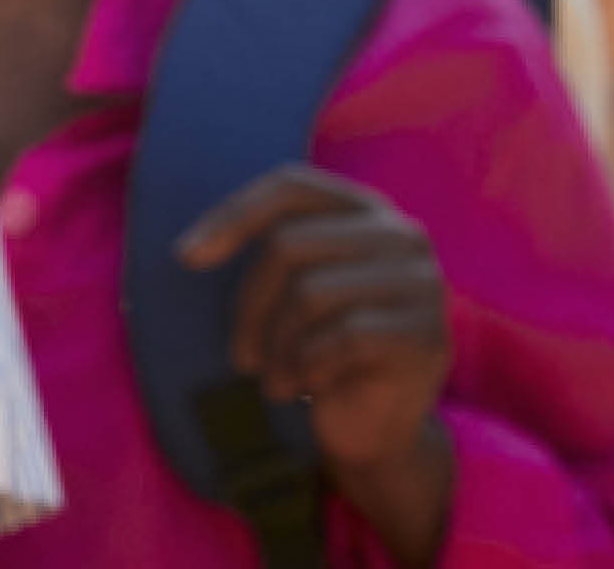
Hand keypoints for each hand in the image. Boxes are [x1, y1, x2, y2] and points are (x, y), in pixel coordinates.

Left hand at [175, 166, 454, 562]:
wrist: (376, 428)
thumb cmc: (321, 351)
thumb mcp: (292, 292)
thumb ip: (267, 253)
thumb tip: (189, 251)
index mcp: (366, 211)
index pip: (292, 186)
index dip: (233, 214)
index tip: (186, 257)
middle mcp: (402, 235)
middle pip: (289, 245)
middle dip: (249, 306)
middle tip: (241, 357)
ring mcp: (422, 282)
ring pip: (311, 293)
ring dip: (276, 346)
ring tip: (273, 378)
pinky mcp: (427, 332)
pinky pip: (343, 337)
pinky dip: (308, 367)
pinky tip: (304, 388)